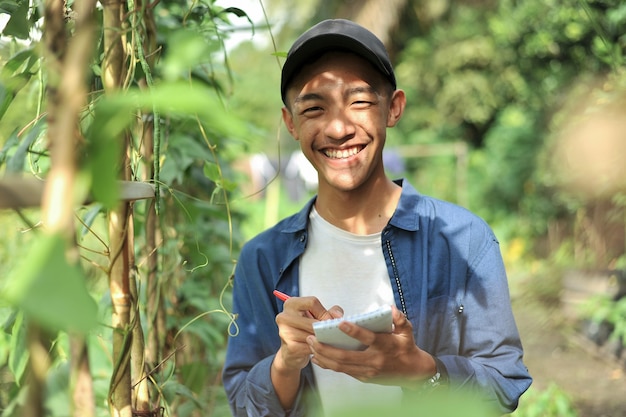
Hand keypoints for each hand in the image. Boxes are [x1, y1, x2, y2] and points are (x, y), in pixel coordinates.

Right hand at [273, 296, 343, 372]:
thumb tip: (339, 317)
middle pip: (313, 321)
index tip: (329, 321)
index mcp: (291, 304)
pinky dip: (319, 349)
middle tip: (331, 333)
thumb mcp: (317, 316)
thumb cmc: (306, 329)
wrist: (291, 351)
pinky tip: (320, 349)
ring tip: (326, 341)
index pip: (312, 302)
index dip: (324, 312)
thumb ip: (331, 312)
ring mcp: (285, 332)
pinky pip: (311, 347)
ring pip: (313, 335)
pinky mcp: (290, 347)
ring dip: (323, 339)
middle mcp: (284, 316)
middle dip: (325, 328)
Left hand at [306, 306, 435, 385]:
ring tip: (311, 345)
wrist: (413, 372)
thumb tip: (391, 309)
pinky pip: (343, 371)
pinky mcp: (364, 377)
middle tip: (312, 337)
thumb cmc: (407, 347)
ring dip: (324, 357)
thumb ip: (399, 319)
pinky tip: (318, 358)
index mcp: (385, 346)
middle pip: (346, 356)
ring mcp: (368, 371)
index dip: (354, 331)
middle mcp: (375, 360)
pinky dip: (328, 365)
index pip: (368, 338)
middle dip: (326, 348)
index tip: (340, 323)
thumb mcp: (407, 331)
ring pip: (341, 366)